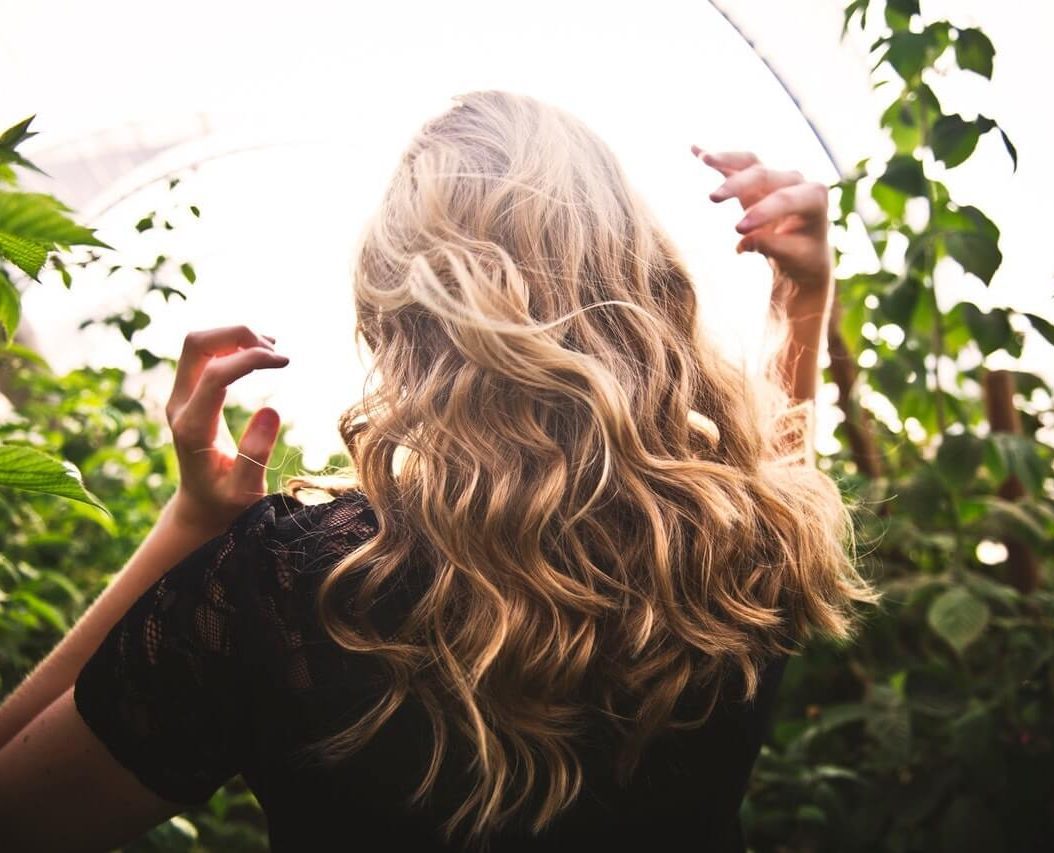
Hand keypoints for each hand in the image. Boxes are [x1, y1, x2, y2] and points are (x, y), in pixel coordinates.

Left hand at [165, 325, 289, 534]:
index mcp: (193, 428)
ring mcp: (180, 397)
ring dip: (235, 337)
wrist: (201, 506)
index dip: (250, 359)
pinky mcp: (189, 393)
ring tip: (272, 352)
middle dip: (237, 335)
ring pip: (199, 343)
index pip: (215, 373)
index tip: (285, 362)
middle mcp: (179, 405)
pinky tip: (259, 354)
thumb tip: (271, 410)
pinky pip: (205, 354)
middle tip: (275, 351)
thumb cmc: (227, 503)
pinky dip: (231, 344)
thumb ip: (255, 454)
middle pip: (196, 344)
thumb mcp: (245, 490)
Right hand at [691, 145, 833, 307]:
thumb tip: (743, 242)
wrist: (801, 251)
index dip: (761, 211)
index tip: (737, 230)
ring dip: (726, 159)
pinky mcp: (756, 180)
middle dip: (737, 185)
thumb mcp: (792, 257)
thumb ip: (771, 246)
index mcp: (813, 197)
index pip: (784, 199)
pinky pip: (736, 165)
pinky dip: (718, 160)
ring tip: (705, 159)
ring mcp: (775, 177)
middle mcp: (795, 181)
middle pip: (763, 175)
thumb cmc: (801, 255)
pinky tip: (695, 150)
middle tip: (712, 199)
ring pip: (750, 163)